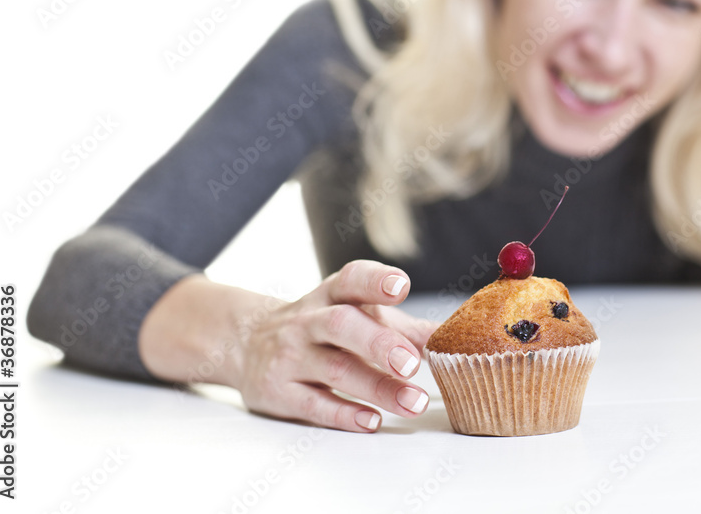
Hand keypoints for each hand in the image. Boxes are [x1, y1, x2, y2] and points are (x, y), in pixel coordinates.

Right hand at [234, 260, 438, 432]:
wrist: (246, 342)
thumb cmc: (321, 328)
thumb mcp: (357, 315)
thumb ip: (406, 327)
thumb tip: (454, 337)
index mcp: (332, 295)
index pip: (351, 279)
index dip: (375, 281)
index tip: (401, 286)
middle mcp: (308, 320)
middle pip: (341, 325)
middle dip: (378, 343)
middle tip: (411, 362)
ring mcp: (290, 355)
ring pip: (334, 369)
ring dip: (376, 387)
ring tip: (413, 402)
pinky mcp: (278, 391)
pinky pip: (312, 403)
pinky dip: (344, 413)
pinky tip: (372, 420)